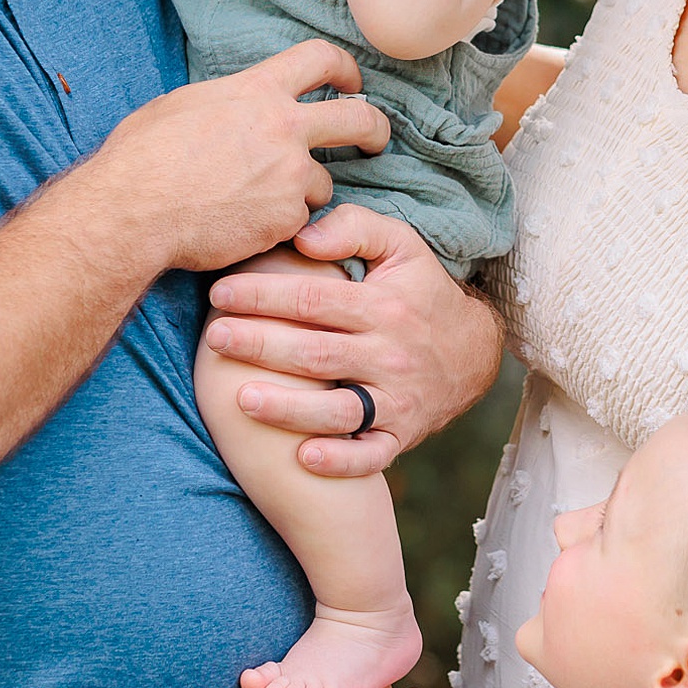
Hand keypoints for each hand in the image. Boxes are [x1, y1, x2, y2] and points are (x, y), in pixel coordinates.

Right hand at [87, 41, 389, 273]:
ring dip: (302, 195)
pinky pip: (297, 222)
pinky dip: (278, 227)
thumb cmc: (141, 159)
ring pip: (323, 185)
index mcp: (257, 90)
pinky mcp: (287, 219)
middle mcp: (284, 128)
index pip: (321, 58)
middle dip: (374, 129)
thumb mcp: (182, 106)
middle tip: (374, 140)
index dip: (345, 68)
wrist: (133, 213)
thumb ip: (225, 102)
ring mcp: (291, 175)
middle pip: (357, 119)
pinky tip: (244, 227)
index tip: (352, 84)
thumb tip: (234, 104)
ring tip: (257, 204)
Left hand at [204, 205, 502, 475]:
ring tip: (242, 398)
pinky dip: (342, 460)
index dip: (263, 294)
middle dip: (261, 346)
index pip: (313, 298)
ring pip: (338, 408)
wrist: (472, 353)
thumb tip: (303, 237)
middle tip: (215, 338)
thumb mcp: (401, 245)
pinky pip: (372, 455)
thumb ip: (353, 228)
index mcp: (382, 306)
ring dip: (290, 409)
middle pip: (316, 353)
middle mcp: (389, 354)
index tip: (220, 293)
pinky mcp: (400, 434)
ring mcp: (396, 399)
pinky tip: (305, 458)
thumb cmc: (419, 293)